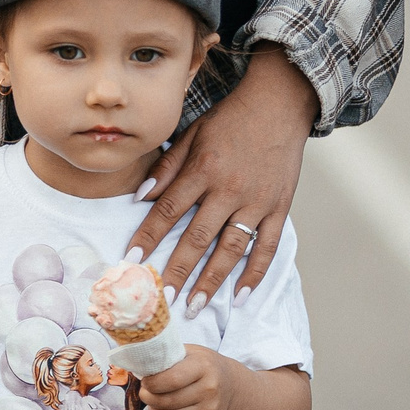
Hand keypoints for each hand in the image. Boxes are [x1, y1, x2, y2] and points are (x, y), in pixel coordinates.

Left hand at [128, 47, 318, 313]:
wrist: (279, 104)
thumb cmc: (231, 119)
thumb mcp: (193, 133)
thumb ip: (166, 166)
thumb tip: (140, 197)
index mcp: (204, 168)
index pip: (168, 209)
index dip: (147, 237)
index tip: (130, 263)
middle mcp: (230, 188)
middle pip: (198, 237)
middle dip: (176, 270)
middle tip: (160, 299)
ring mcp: (257, 201)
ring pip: (231, 249)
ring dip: (211, 281)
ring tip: (194, 305)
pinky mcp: (279, 207)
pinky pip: (267, 246)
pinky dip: (255, 273)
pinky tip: (240, 296)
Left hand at [137, 344, 230, 409]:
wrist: (230, 384)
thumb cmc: (203, 365)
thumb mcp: (191, 352)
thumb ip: (170, 355)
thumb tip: (142, 362)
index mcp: (204, 366)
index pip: (171, 380)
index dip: (152, 383)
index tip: (145, 381)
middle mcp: (210, 389)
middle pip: (167, 401)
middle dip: (148, 398)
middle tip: (144, 392)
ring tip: (153, 403)